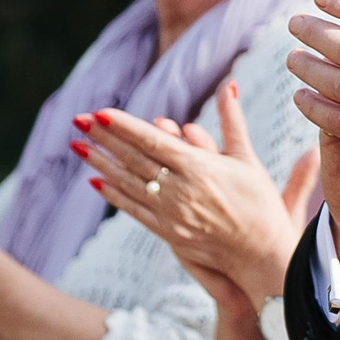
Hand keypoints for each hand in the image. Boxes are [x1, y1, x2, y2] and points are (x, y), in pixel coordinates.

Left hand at [74, 83, 320, 311]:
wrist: (262, 256)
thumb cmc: (260, 204)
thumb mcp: (247, 158)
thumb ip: (232, 120)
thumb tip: (228, 83)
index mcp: (200, 168)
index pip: (154, 142)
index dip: (125, 127)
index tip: (101, 113)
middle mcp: (181, 190)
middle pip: (134, 160)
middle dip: (104, 139)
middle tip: (78, 120)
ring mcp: (171, 214)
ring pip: (129, 183)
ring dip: (100, 163)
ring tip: (77, 146)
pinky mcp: (168, 234)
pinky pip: (135, 210)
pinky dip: (114, 195)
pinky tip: (96, 181)